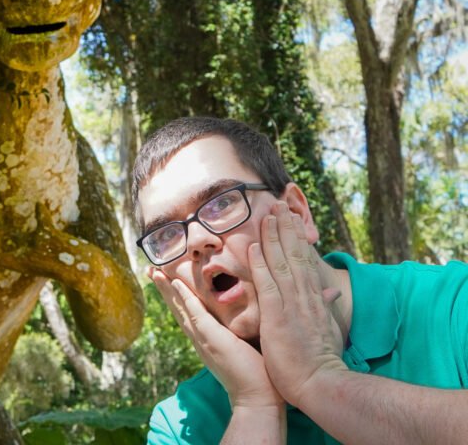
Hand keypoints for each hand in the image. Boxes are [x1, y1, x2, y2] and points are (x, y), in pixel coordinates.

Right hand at [150, 269, 281, 409]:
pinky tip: (175, 283)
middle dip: (164, 290)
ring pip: (180, 308)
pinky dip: (184, 298)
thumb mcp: (244, 348)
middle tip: (151, 270)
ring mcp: (204, 339)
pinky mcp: (213, 339)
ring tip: (155, 272)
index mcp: (206, 340)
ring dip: (167, 289)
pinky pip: (195, 313)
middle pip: (177, 309)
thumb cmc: (258, 376)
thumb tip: (245, 319)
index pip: (187, 313)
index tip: (167, 279)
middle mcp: (200, 339)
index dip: (176, 296)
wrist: (259, 400)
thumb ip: (239, 333)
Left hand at [249, 203, 344, 408]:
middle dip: (286, 228)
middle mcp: (304, 296)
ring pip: (282, 263)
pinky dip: (260, 264)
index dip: (296, 238)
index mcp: (313, 299)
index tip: (291, 218)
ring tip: (268, 214)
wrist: (321, 383)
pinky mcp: (278, 316)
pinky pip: (268, 284)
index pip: (304, 261)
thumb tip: (332, 294)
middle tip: (279, 204)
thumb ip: (325, 309)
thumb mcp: (327, 330)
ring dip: (273, 237)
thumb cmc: (320, 361)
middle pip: (294, 255)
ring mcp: (291, 305)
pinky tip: (253, 247)